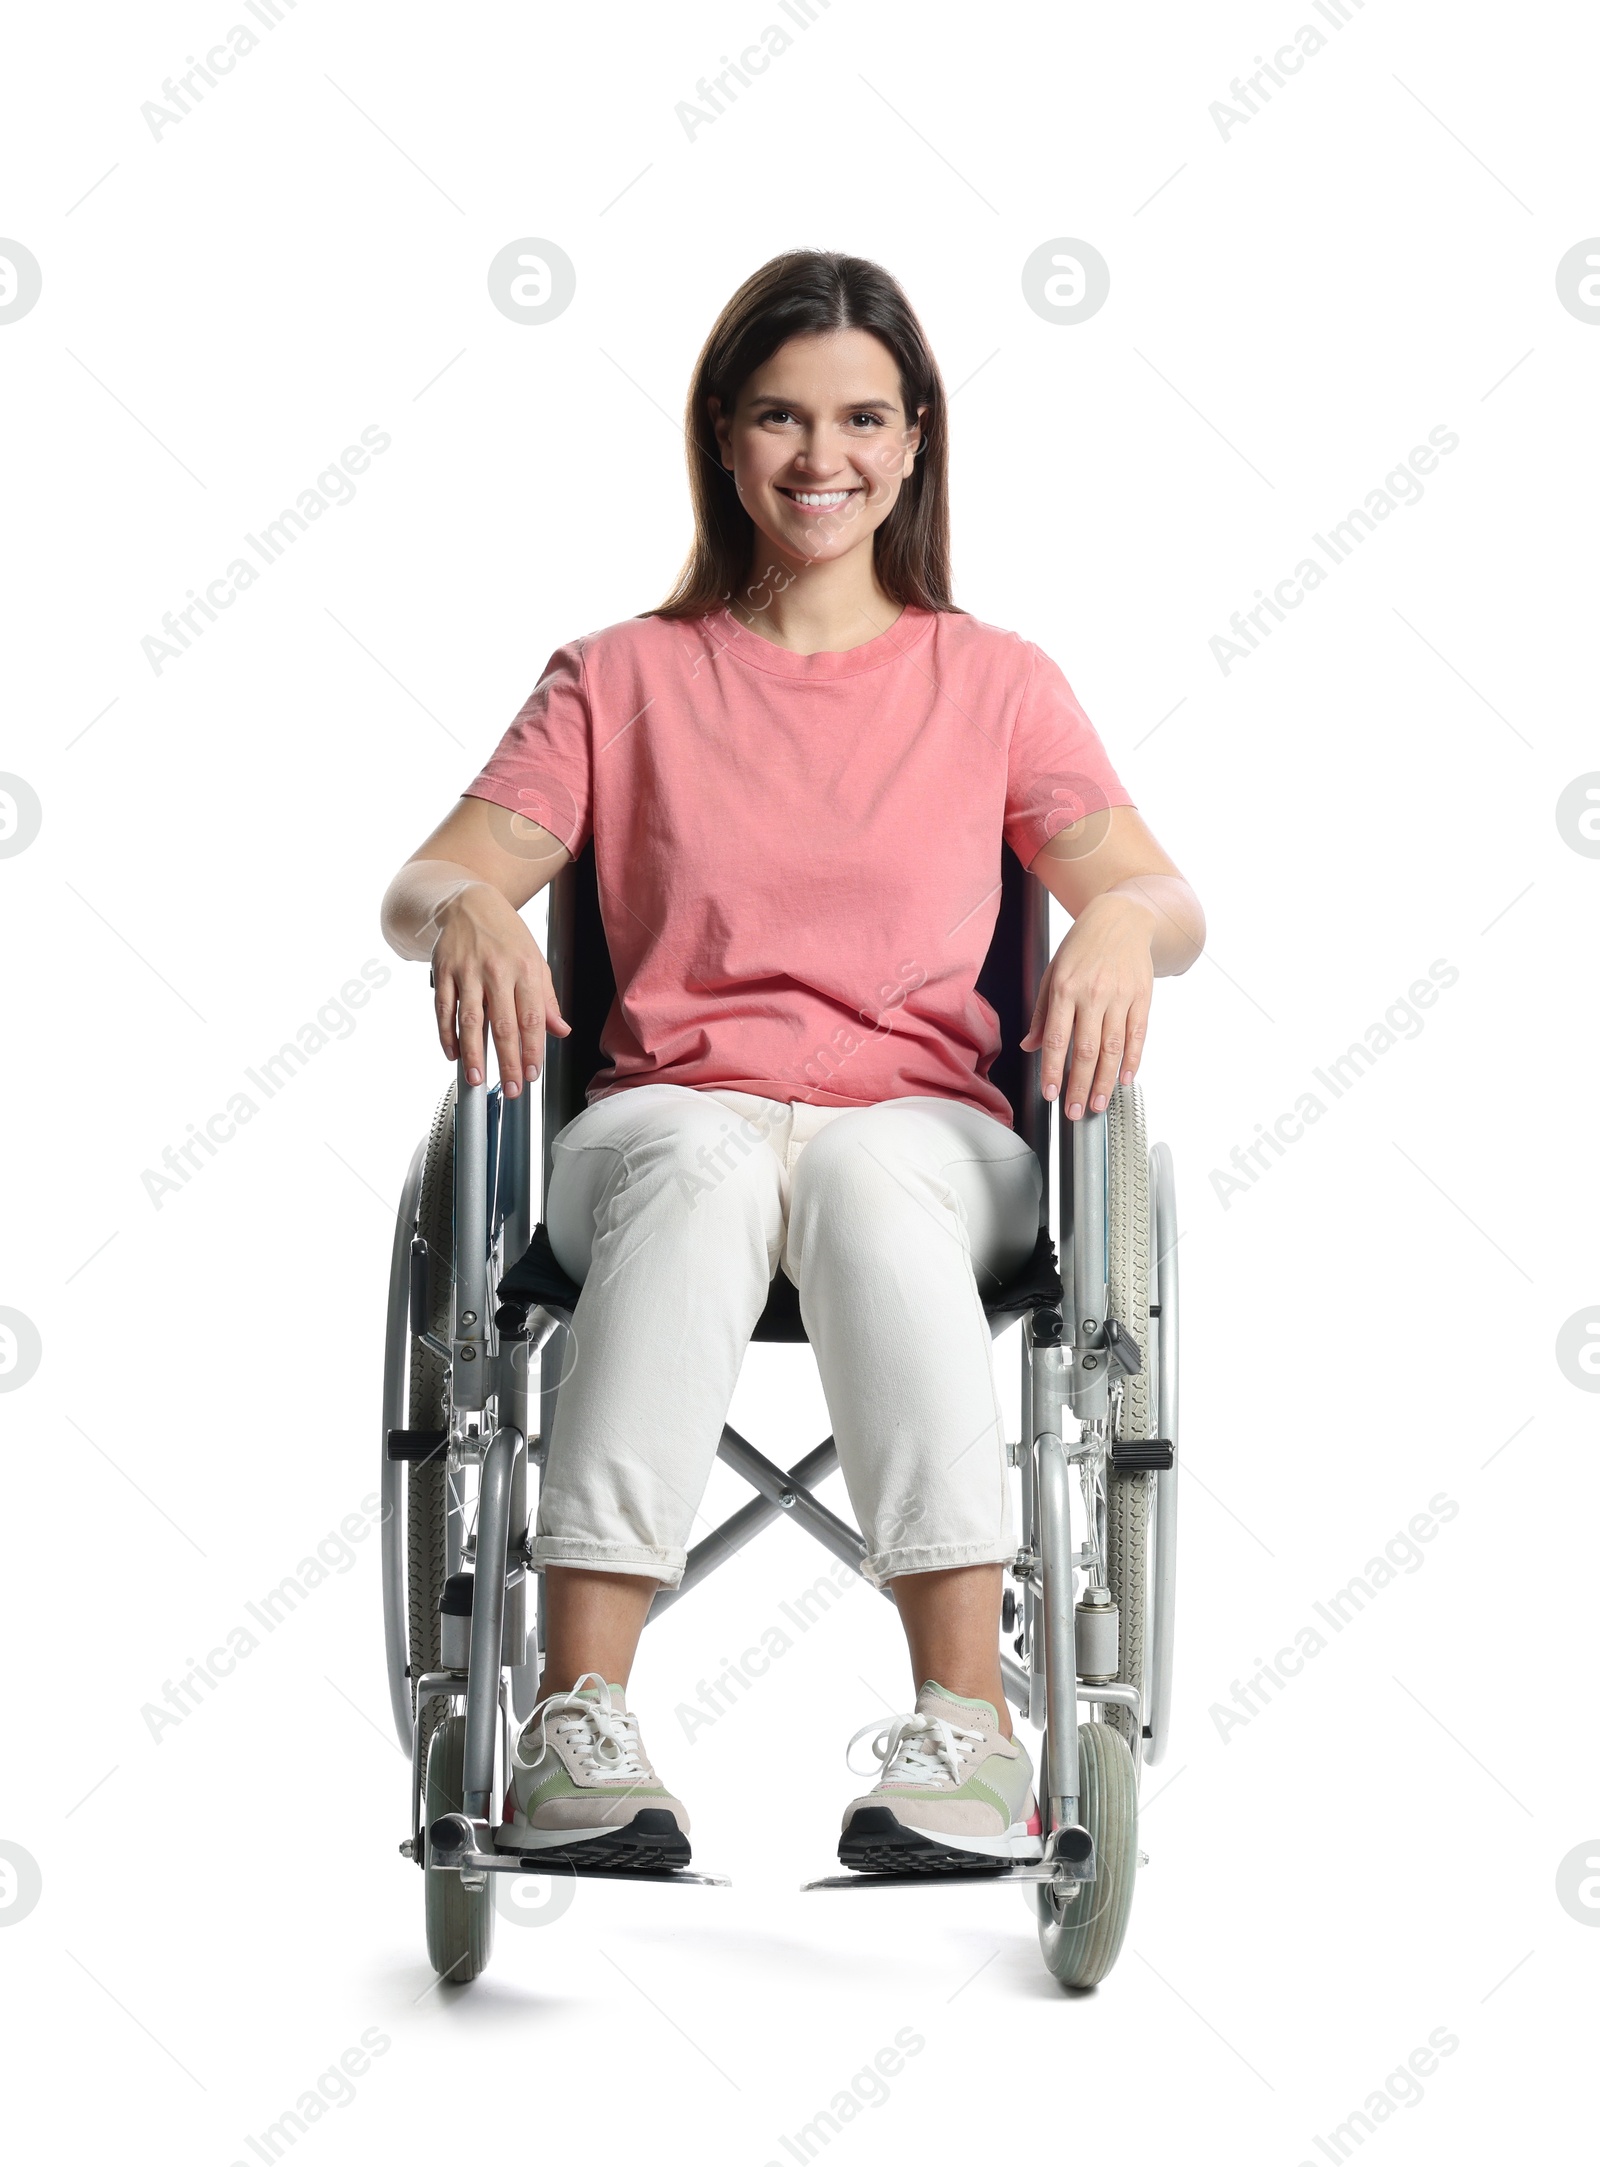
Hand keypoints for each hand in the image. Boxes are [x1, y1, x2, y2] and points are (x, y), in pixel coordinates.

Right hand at [430, 883, 570, 1096]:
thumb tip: (560, 1031)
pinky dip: (447, 1034)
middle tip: (510, 1089)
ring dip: (474, 1054)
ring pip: (470, 1020)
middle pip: (503, 1024)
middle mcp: (497, 970)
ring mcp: (467, 971)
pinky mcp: (443, 971)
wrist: (470, 902)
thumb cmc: (506, 935)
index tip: (532, 1075)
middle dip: (507, 1061)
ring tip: (477, 1080)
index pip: (531, 1018)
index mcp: (525, 969)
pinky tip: (453, 1054)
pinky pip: (444, 1009)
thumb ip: (546, 1000)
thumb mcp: (535, 961)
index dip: (532, 1050)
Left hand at [1019, 892, 1154, 1117]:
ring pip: (1113, 1047)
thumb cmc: (1082, 946)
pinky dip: (1133, 1059)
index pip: (1057, 1039)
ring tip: (1096, 1103)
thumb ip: (1043, 1012)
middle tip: (1073, 1112)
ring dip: (1104, 1080)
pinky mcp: (1142, 996)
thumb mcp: (1054, 972)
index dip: (1053, 1070)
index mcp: (1065, 989)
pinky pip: (1138, 1034)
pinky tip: (1126, 1079)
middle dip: (1078, 1085)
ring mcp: (1120, 996)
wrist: (1122, 917)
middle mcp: (1093, 994)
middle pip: (1086, 1049)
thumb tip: (1030, 1046)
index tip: (1050, 1095)